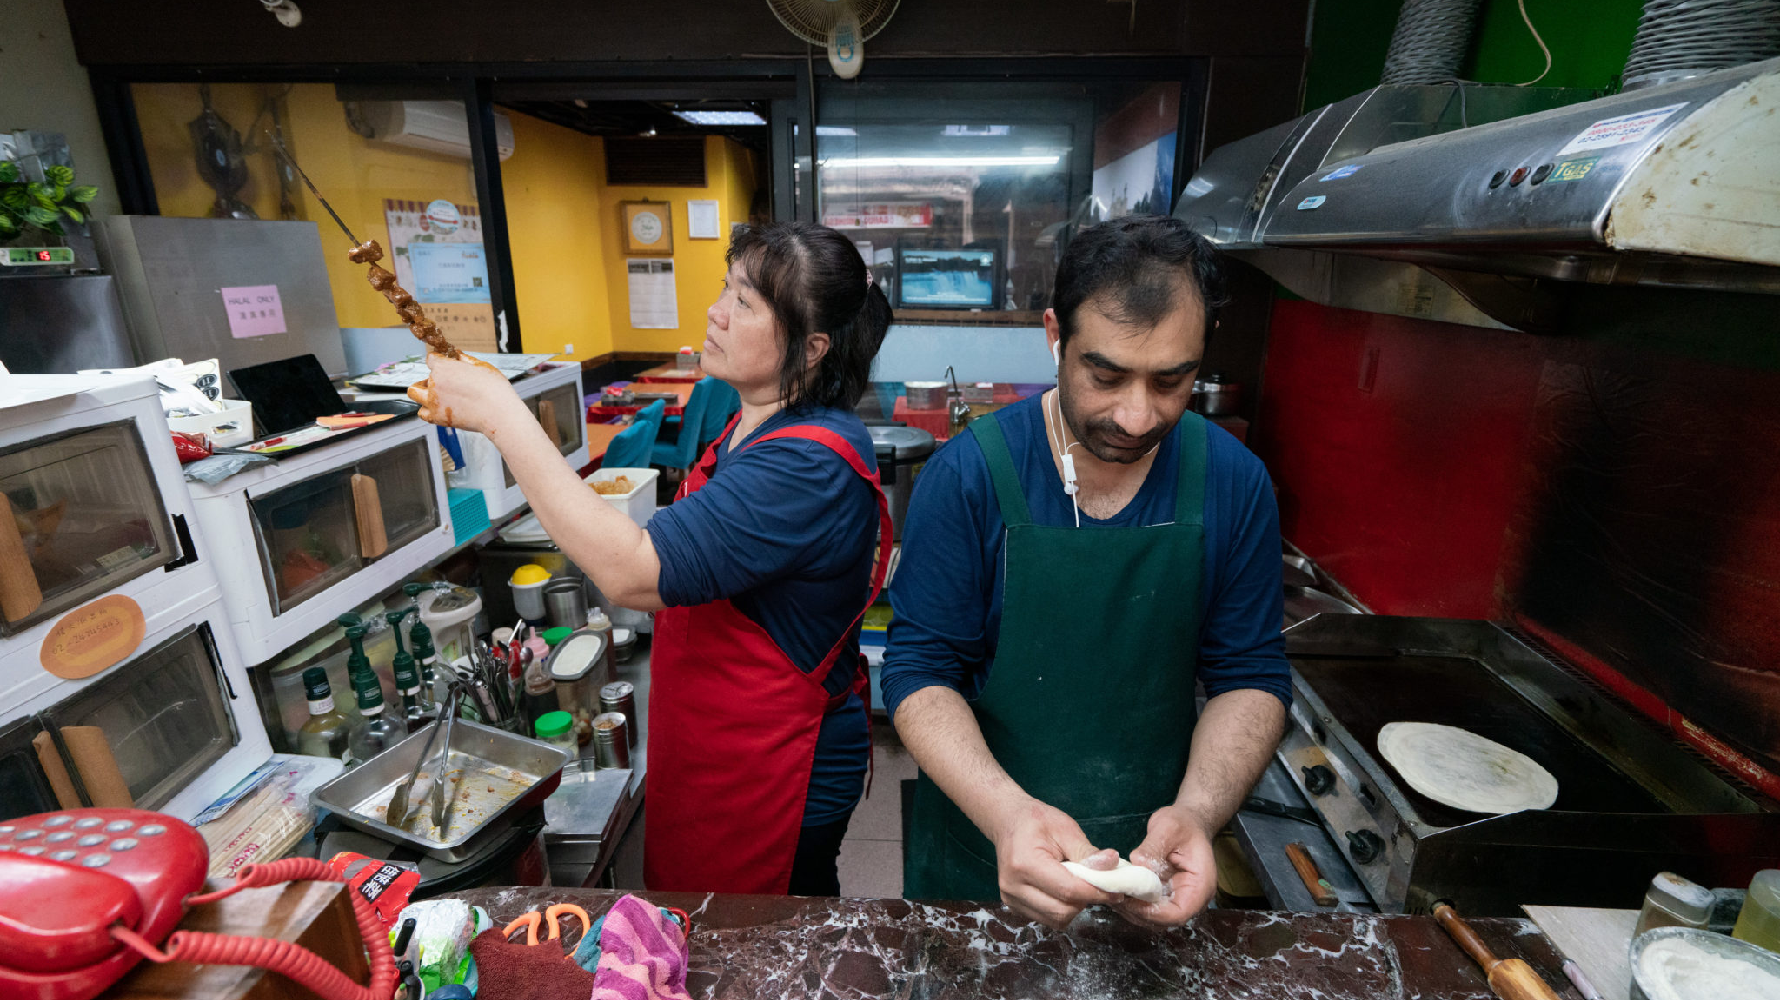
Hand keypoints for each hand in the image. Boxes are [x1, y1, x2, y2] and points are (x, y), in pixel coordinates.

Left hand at [408, 353, 525, 434]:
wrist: (498, 413)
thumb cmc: (494, 389)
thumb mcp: (481, 366)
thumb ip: (465, 359)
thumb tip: (456, 355)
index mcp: (444, 368)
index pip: (431, 359)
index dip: (439, 360)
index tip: (447, 364)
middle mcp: (434, 384)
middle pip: (422, 377)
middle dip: (430, 378)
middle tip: (443, 382)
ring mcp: (434, 402)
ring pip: (414, 394)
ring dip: (422, 392)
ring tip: (435, 394)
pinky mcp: (437, 418)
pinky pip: (422, 413)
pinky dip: (426, 410)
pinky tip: (438, 407)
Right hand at [988, 798, 1116, 928]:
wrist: (1007, 822)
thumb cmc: (1036, 821)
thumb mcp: (1065, 828)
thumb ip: (1087, 852)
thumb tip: (1112, 865)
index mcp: (1025, 864)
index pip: (1068, 890)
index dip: (1096, 893)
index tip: (1117, 891)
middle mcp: (1013, 887)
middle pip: (1062, 911)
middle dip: (1086, 901)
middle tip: (1099, 886)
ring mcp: (1011, 899)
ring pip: (1056, 920)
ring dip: (1074, 907)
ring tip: (1078, 885)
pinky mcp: (1014, 906)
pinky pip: (1047, 918)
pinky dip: (1062, 909)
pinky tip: (1064, 890)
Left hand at [1114, 804, 1217, 927]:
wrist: (1188, 822)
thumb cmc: (1182, 823)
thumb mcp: (1167, 828)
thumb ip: (1152, 847)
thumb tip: (1136, 863)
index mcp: (1200, 884)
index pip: (1179, 913)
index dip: (1153, 913)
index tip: (1130, 901)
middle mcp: (1192, 897)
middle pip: (1166, 920)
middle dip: (1139, 913)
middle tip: (1115, 896)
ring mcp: (1179, 898)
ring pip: (1156, 918)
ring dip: (1134, 910)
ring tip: (1113, 893)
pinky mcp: (1167, 895)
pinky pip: (1151, 907)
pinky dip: (1134, 903)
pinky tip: (1119, 890)